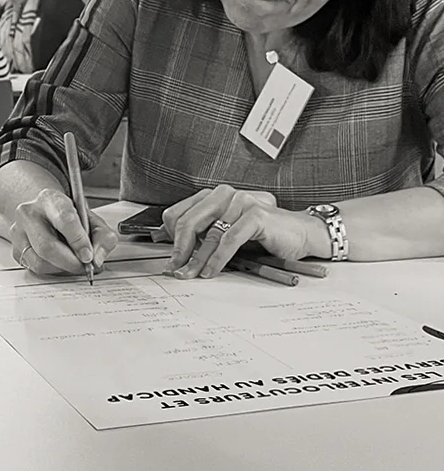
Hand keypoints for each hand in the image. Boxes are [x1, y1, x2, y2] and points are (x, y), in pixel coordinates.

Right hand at [11, 188, 117, 277]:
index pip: (64, 219)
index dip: (78, 241)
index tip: (88, 256)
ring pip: (40, 262)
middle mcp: (29, 213)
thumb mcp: (91, 220)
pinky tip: (60, 263)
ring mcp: (18, 232)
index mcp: (50, 199)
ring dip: (62, 269)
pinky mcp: (15, 249)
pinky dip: (52, 271)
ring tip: (73, 263)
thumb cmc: (68, 217)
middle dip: (71, 262)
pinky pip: (34, 268)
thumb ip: (103, 237)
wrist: (45, 213)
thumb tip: (97, 258)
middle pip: (47, 246)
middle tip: (85, 266)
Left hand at [163, 186, 311, 278]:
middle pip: (189, 222)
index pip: (178, 213)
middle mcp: (225, 195)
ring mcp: (241, 202)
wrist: (300, 233)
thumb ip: (204, 235)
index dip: (169, 237)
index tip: (169, 259)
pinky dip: (217, 259)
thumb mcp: (227, 232)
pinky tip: (211, 271)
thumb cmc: (263, 234)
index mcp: (214, 196)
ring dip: (197, 259)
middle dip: (179, 250)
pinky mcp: (256, 215)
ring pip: (210, 234)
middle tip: (175, 270)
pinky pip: (230, 240)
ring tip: (191, 275)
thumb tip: (177, 254)